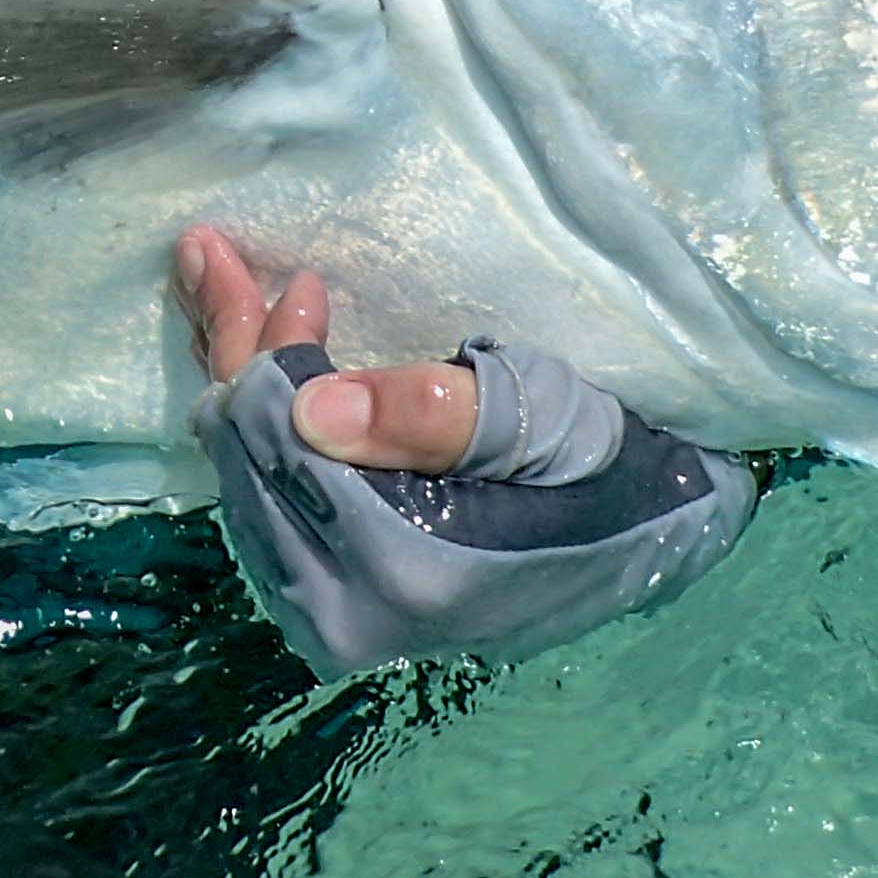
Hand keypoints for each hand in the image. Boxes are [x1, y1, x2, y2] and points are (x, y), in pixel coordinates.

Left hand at [171, 222, 760, 678]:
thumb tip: (307, 408)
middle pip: (242, 459)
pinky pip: (264, 503)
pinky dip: (256, 426)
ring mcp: (336, 622)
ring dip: (239, 381)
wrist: (656, 539)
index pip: (272, 440)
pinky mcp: (338, 612)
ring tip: (238, 293)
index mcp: (393, 571)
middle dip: (234, 350)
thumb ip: (431, 412)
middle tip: (221, 256)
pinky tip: (269, 369)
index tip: (268, 266)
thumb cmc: (605, 462)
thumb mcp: (537, 416)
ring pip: (242, 479)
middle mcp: (346, 614)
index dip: (257, 344)